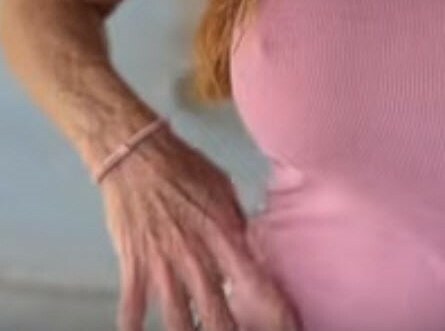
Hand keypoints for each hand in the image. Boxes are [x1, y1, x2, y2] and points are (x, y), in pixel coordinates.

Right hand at [98, 125, 298, 330]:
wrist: (138, 156)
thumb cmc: (184, 166)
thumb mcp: (220, 187)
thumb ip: (234, 219)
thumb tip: (250, 241)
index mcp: (222, 231)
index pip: (252, 275)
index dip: (269, 303)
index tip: (285, 324)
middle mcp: (195, 253)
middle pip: (215, 306)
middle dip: (227, 330)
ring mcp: (163, 261)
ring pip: (177, 314)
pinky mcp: (134, 263)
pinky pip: (133, 304)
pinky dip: (133, 324)